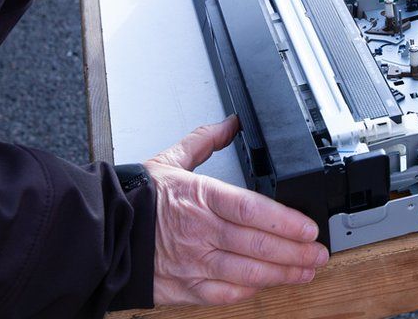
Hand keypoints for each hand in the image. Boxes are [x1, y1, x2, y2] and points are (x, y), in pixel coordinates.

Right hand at [144, 115, 328, 305]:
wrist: (99, 232)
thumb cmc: (134, 198)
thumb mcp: (169, 160)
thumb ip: (204, 141)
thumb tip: (230, 124)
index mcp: (199, 197)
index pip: (251, 210)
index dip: (285, 221)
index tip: (309, 227)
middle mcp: (200, 232)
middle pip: (257, 245)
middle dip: (295, 252)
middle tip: (319, 253)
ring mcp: (193, 262)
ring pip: (247, 273)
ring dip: (281, 274)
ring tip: (305, 271)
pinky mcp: (184, 287)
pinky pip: (223, 293)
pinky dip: (248, 291)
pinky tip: (266, 286)